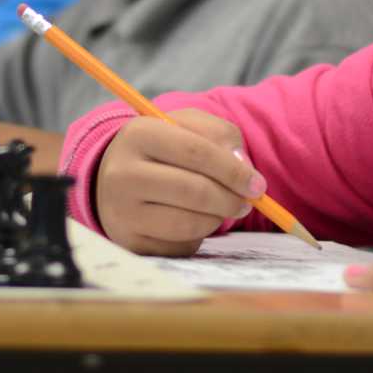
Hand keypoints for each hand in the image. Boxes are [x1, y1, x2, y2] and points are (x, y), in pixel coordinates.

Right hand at [95, 109, 264, 256]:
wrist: (114, 177)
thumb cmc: (162, 149)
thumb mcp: (187, 126)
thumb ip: (220, 135)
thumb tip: (243, 167)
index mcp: (139, 134)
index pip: (197, 152)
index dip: (234, 171)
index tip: (258, 185)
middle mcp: (123, 174)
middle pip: (195, 191)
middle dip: (231, 199)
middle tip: (247, 203)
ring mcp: (122, 212)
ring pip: (189, 223)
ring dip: (217, 218)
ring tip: (220, 208)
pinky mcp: (129, 241)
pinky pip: (180, 246)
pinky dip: (198, 236)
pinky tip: (193, 220)